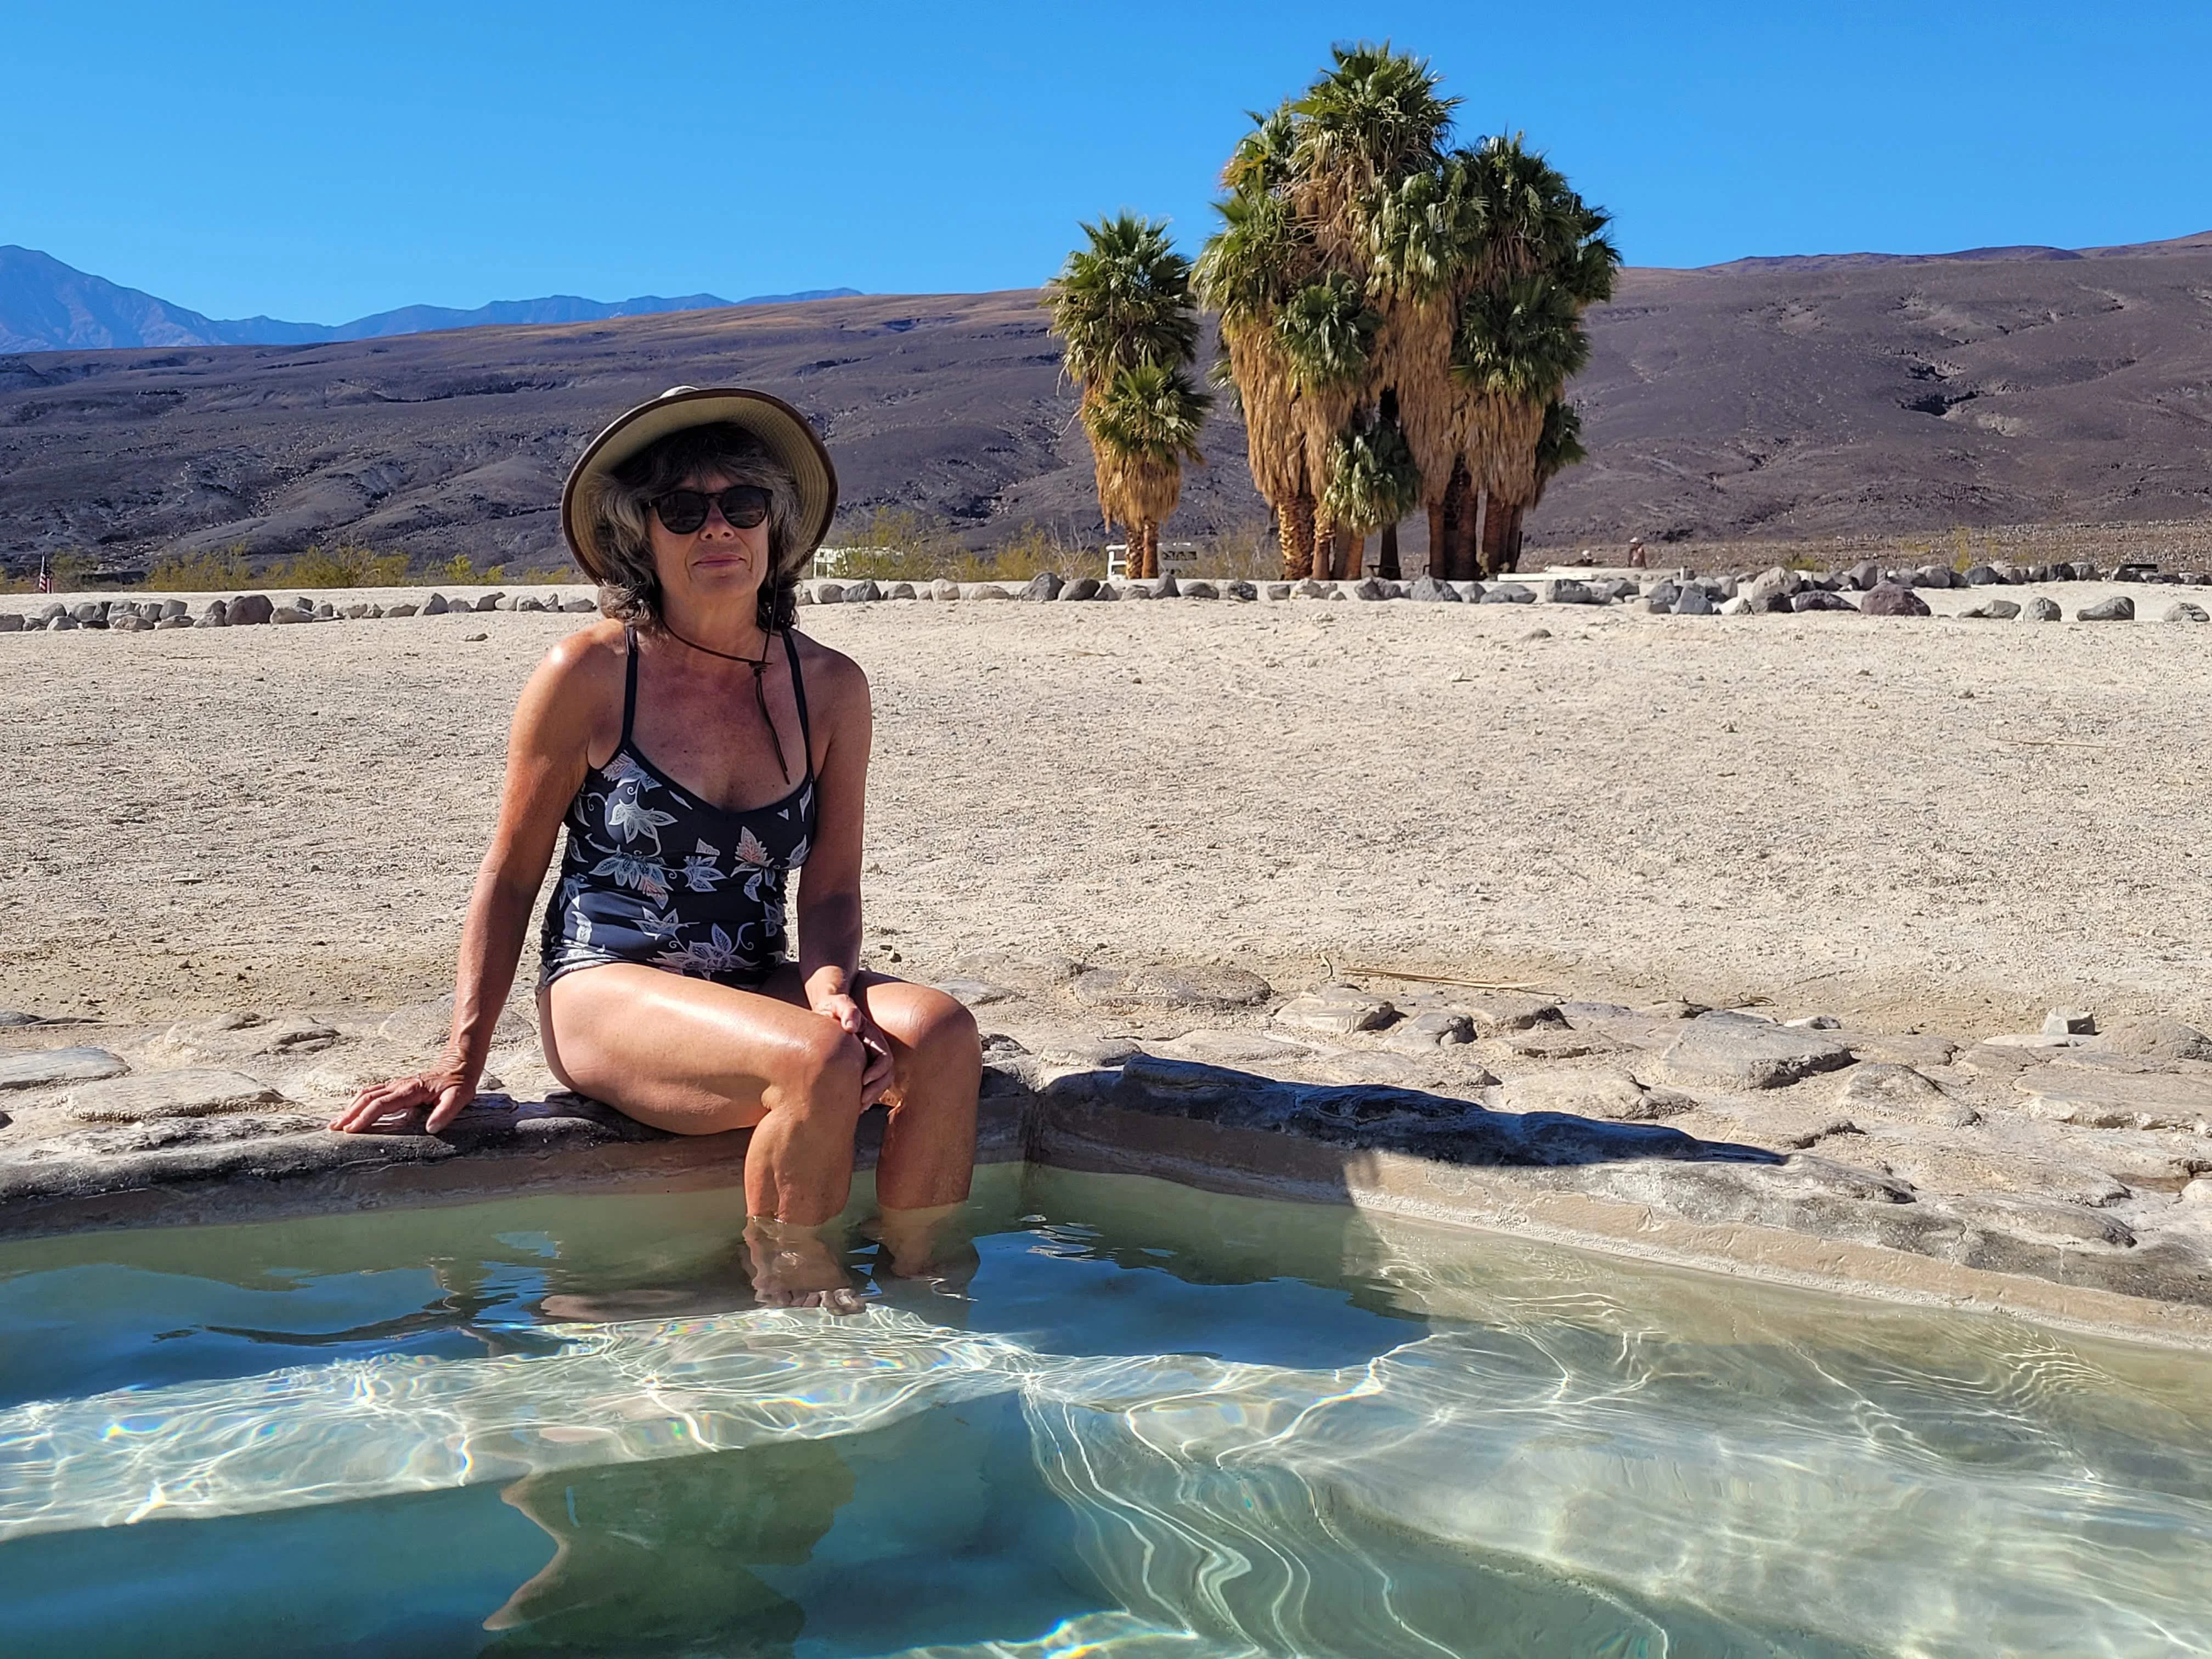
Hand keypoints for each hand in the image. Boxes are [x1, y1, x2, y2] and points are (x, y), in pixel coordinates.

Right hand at [329, 1063, 475, 1134]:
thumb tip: (431, 1128)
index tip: (351, 1129)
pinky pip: (372, 1092)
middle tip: (334, 1128)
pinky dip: (358, 1101)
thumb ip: (445, 1113)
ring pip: (366, 1094)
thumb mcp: (459, 1098)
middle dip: (349, 1113)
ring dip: (350, 1107)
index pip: (381, 1104)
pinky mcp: (396, 1086)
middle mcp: (399, 1086)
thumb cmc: (459, 1083)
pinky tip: (352, 1110)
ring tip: (336, 1122)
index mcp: (410, 1090)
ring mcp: (396, 1084)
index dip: (365, 1117)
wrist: (459, 1064)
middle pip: (367, 1098)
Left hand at [812, 992, 894, 1106]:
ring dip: (871, 1097)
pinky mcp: (858, 1067)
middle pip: (885, 1075)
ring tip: (858, 1108)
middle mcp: (874, 1051)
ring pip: (879, 1084)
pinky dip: (864, 1097)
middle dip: (876, 1090)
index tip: (863, 1080)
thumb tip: (852, 1027)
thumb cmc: (833, 1006)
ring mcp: (868, 1060)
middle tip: (861, 1101)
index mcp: (874, 1038)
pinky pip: (868, 1086)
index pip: (885, 1059)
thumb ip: (847, 1010)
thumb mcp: (838, 1003)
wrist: (827, 1009)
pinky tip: (853, 1106)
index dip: (877, 1072)